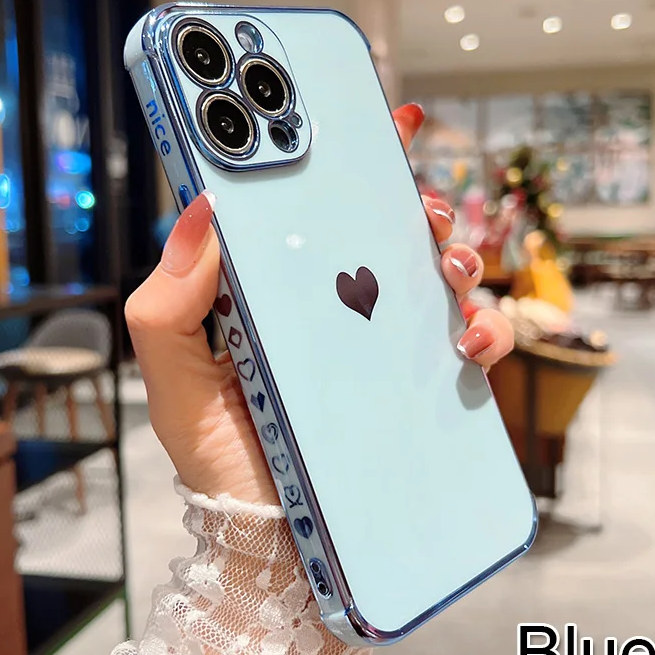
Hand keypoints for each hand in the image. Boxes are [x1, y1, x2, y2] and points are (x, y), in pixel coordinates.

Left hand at [125, 104, 513, 505]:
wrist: (271, 539)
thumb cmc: (220, 456)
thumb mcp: (175, 381)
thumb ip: (169, 303)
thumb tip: (199, 211)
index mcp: (278, 293)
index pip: (308, 212)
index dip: (339, 159)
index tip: (373, 115)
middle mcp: (335, 309)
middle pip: (385, 232)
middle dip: (414, 202)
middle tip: (421, 204)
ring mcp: (382, 346)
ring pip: (437, 276)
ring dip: (456, 255)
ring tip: (448, 267)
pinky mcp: (419, 385)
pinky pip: (470, 342)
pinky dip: (485, 329)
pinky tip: (466, 341)